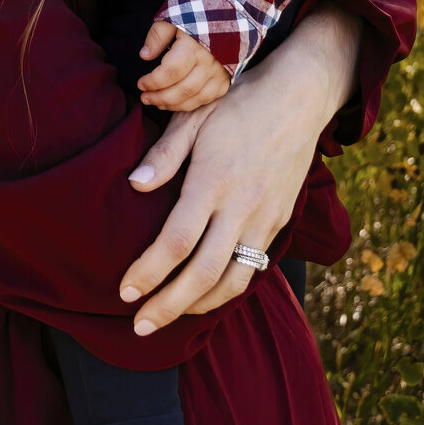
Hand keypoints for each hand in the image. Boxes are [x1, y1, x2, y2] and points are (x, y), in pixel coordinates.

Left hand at [118, 3, 361, 334]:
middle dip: (168, 306)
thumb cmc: (237, 103)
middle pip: (203, 273)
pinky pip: (252, 268)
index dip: (149, 272)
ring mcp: (265, 218)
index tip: (124, 291)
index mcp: (214, 180)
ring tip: (168, 317)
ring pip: (233, 281)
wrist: (298, 99)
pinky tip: (203, 295)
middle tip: (139, 326)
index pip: (177, 241)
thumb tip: (134, 185)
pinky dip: (225, 289)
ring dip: (199, 307)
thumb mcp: (194, 117)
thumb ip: (164, 155)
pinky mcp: (279, 222)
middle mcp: (241, 206)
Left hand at [137, 20, 229, 112]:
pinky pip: (207, 99)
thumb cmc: (196, 15)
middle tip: (144, 98)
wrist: (229, 14)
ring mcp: (219, 73)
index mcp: (194, 46)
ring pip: (195, 98)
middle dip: (160, 97)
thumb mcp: (172, 18)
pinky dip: (190, 104)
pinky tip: (176, 102)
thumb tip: (145, 56)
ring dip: (173, 104)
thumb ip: (157, 36)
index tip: (140, 83)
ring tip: (157, 103)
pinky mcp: (225, 80)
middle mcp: (209, 63)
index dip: (153, 81)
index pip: (171, 72)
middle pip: (182, 89)